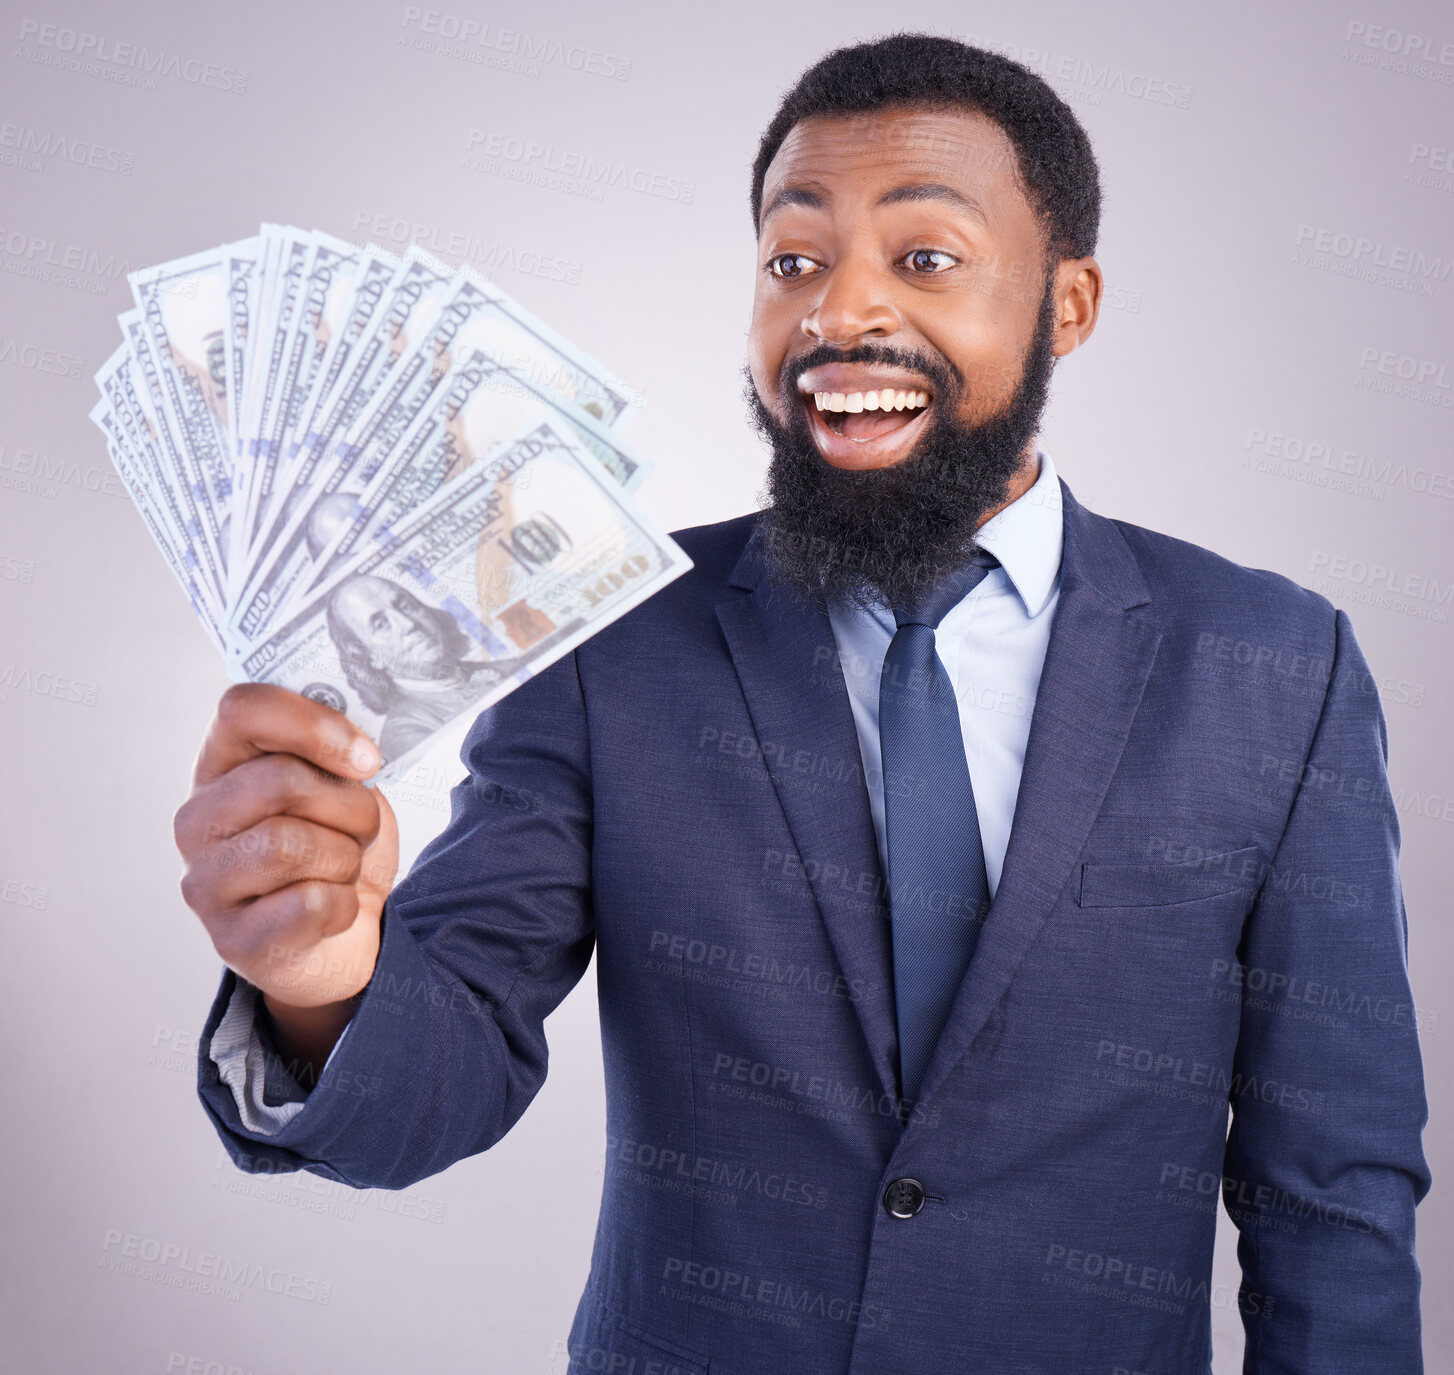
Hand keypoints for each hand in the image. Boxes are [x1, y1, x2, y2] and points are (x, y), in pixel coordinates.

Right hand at [174, 684, 397, 1021]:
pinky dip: (343, 904)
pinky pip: (308, 903)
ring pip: (290, 844)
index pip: (243, 708)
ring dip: (345, 857)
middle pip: (281, 781)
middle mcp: (198, 819)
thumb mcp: (337, 783)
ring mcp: (205, 882)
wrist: (342, 934)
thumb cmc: (334, 842)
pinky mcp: (232, 939)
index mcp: (222, 763)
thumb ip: (334, 749)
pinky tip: (332, 908)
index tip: (366, 758)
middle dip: (349, 806)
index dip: (313, 725)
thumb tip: (358, 745)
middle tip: (361, 828)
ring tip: (343, 867)